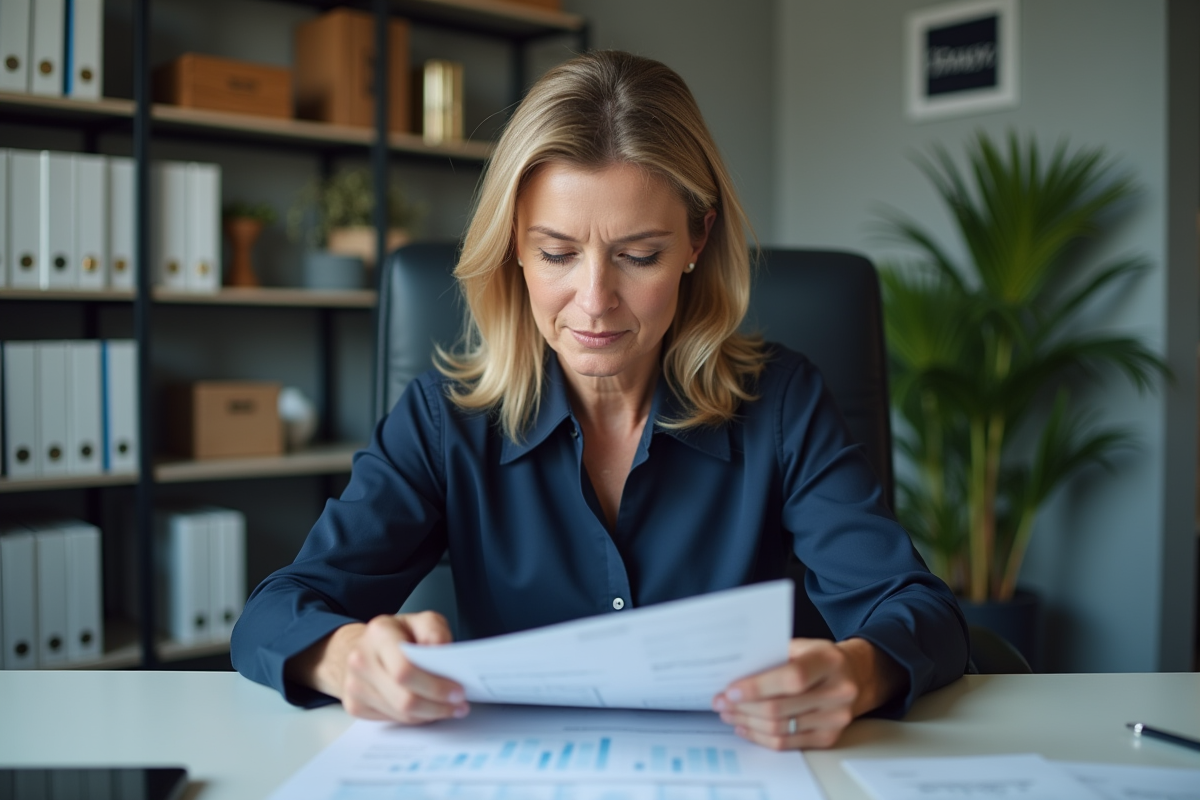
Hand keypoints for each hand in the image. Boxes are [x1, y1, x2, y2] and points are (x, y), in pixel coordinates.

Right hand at [287, 611, 468, 723]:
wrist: (365, 647)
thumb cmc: (398, 634)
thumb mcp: (422, 621)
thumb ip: (435, 631)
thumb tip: (443, 652)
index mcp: (379, 634)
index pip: (406, 670)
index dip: (435, 686)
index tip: (458, 692)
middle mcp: (361, 660)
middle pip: (403, 699)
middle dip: (437, 706)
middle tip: (459, 706)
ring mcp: (354, 685)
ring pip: (400, 714)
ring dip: (429, 715)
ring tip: (449, 708)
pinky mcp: (355, 705)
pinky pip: (391, 720)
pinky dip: (414, 718)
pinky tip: (427, 708)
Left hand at [711, 637, 902, 749]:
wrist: (857, 676)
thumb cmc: (821, 658)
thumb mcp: (803, 646)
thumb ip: (774, 656)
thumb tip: (733, 671)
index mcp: (830, 661)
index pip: (791, 678)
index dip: (757, 687)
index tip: (729, 690)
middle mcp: (839, 692)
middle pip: (781, 708)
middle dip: (743, 707)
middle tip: (720, 702)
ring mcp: (836, 719)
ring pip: (781, 728)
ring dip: (747, 722)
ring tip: (728, 714)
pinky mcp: (829, 738)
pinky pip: (788, 743)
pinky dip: (761, 736)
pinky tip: (745, 726)